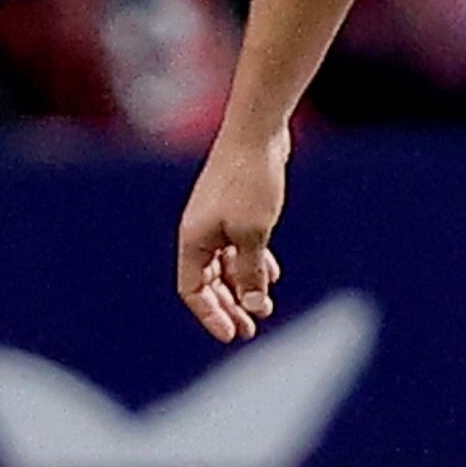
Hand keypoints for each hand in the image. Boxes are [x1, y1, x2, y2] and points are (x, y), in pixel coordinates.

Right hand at [177, 127, 291, 342]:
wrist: (258, 132)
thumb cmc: (251, 181)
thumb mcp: (253, 235)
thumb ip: (251, 273)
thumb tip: (253, 307)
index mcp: (193, 240)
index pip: (192, 291)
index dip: (210, 315)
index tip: (232, 334)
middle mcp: (199, 232)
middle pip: (207, 282)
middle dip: (227, 308)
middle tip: (248, 331)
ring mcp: (217, 219)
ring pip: (225, 265)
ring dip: (242, 288)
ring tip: (261, 310)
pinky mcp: (235, 207)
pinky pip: (238, 246)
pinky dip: (252, 263)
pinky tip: (273, 274)